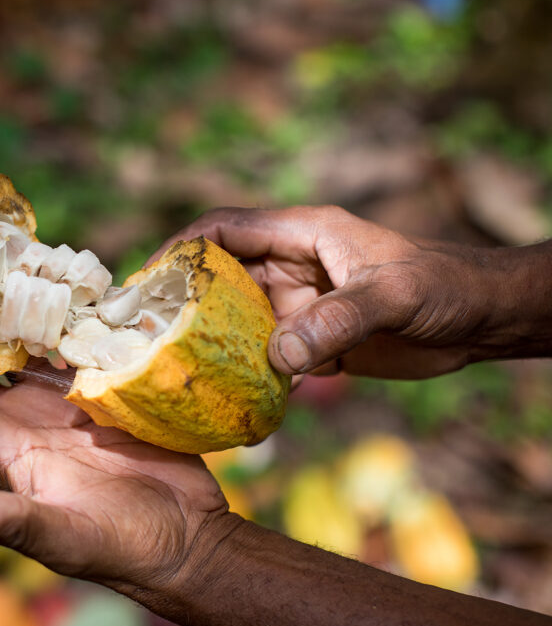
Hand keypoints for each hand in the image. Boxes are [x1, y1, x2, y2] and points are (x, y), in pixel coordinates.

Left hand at [0, 330, 236, 591]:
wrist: (180, 537)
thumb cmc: (117, 546)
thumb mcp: (61, 539)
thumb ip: (10, 525)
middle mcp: (14, 415)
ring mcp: (53, 398)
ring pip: (6, 340)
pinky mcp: (92, 385)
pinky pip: (60, 337)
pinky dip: (47, 307)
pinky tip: (35, 272)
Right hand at [152, 205, 498, 378]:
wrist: (481, 321)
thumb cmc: (444, 287)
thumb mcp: (393, 296)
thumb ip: (338, 320)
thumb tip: (279, 357)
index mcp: (303, 234)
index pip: (226, 228)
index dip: (183, 248)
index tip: (149, 279)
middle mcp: (292, 265)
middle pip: (220, 277)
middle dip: (183, 301)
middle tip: (144, 334)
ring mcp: (299, 304)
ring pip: (238, 320)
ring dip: (212, 343)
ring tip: (175, 370)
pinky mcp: (312, 338)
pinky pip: (266, 354)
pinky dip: (248, 373)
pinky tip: (231, 397)